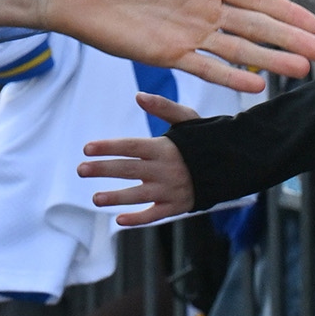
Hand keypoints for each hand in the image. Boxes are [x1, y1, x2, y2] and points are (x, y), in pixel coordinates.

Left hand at [41, 0, 314, 90]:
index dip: (285, 11)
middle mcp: (201, 8)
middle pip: (254, 27)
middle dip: (288, 40)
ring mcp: (185, 33)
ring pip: (236, 49)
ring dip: (268, 60)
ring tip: (302, 71)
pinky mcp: (164, 54)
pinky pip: (203, 66)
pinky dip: (229, 76)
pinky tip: (256, 85)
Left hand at [79, 92, 199, 224]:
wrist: (234, 164)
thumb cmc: (205, 139)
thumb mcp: (188, 119)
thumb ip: (162, 107)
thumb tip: (138, 95)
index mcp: (166, 147)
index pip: (131, 146)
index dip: (108, 147)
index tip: (86, 148)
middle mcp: (166, 169)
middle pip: (129, 170)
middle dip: (103, 169)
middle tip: (80, 169)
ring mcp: (171, 190)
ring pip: (139, 195)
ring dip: (115, 197)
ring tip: (95, 198)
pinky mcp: (178, 206)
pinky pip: (155, 215)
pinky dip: (138, 219)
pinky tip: (119, 220)